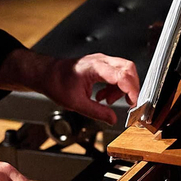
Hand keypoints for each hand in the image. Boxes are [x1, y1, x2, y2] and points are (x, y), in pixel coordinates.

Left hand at [0, 49, 140, 124]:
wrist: (47, 74)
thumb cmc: (56, 83)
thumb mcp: (76, 103)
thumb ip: (97, 112)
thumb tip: (112, 119)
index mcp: (95, 67)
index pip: (122, 76)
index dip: (132, 90)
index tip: (134, 103)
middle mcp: (101, 61)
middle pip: (128, 69)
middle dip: (131, 87)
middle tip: (128, 102)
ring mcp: (101, 61)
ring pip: (124, 71)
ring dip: (121, 88)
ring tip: (107, 101)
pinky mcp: (101, 65)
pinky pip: (116, 73)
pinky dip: (115, 86)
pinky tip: (103, 96)